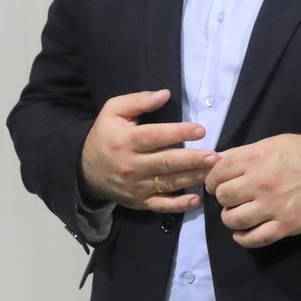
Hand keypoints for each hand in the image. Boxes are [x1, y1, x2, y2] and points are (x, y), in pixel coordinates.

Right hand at [79, 90, 218, 213]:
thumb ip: (138, 101)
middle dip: (193, 159)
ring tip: (214, 171)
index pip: (155, 137)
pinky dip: (179, 205)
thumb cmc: (105, 136)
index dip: (178, 133)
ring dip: (193, 178)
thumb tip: (165, 94)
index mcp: (125, 141)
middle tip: (215, 156)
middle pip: (166, 163)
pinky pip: (161, 206)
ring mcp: (136, 186)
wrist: (85, 171)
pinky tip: (196, 200)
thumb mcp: (112, 111)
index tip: (200, 130)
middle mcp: (131, 165)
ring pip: (168, 183)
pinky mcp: (140, 202)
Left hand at [205, 134, 300, 248]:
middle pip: (223, 197)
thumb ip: (242, 153)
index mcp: (255, 159)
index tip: (218, 184)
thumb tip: (215, 161)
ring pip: (234, 220)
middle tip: (232, 198)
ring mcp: (273, 206)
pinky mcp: (286, 224)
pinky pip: (255, 238)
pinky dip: (243, 238)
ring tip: (238, 215)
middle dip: (224, 198)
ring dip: (231, 218)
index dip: (213, 180)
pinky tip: (242, 234)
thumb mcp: (271, 143)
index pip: (217, 173)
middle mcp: (260, 182)